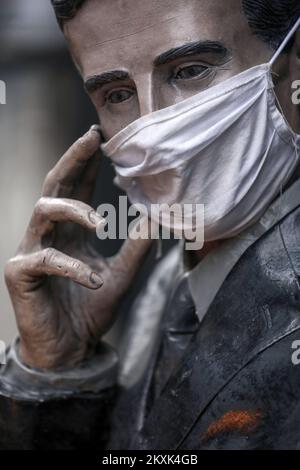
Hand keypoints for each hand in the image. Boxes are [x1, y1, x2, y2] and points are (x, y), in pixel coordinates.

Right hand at [4, 125, 152, 368]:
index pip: (75, 189)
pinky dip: (72, 266)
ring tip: (102, 222)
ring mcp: (30, 252)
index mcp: (69, 233)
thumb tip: (157, 218)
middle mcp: (48, 235)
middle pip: (54, 187)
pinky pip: (44, 258)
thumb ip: (135, 247)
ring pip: (42, 211)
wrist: (70, 350)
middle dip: (72, 160)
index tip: (101, 138)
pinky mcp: (21, 273)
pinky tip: (94, 281)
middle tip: (91, 138)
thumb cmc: (91, 311)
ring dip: (74, 211)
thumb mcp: (122, 275)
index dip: (86, 163)